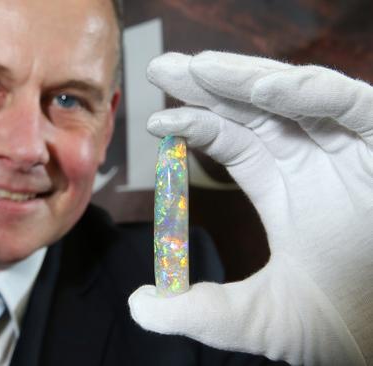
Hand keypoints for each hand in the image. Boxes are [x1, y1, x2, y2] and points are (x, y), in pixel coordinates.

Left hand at [129, 51, 372, 364]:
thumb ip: (199, 312)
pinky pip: (352, 104)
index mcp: (283, 187)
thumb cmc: (346, 326)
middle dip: (207, 85)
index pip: (231, 140)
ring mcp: (350, 149)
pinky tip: (261, 88)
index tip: (155, 120)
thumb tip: (139, 305)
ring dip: (244, 78)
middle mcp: (314, 160)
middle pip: (252, 108)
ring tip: (197, 68)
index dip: (194, 124)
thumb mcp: (259, 319)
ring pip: (293, 95)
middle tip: (161, 67)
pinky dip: (310, 92)